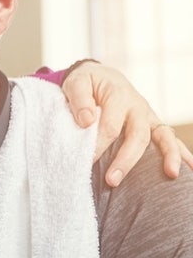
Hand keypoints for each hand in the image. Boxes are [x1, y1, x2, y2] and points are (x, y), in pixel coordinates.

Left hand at [62, 61, 192, 185]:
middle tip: (112, 180)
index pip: (110, 126)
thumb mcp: (76, 82)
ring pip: (164, 137)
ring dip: (169, 156)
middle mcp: (138, 107)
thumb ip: (79, 99)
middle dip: (126, 160)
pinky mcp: (153, 126)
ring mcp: (149, 117)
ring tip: (171, 175)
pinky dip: (182, 154)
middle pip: (138, 136)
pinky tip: (189, 171)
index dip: (98, 146)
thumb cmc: (87, 83)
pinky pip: (171, 140)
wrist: (102, 77)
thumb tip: (87, 120)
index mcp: (119, 96)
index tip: (86, 162)